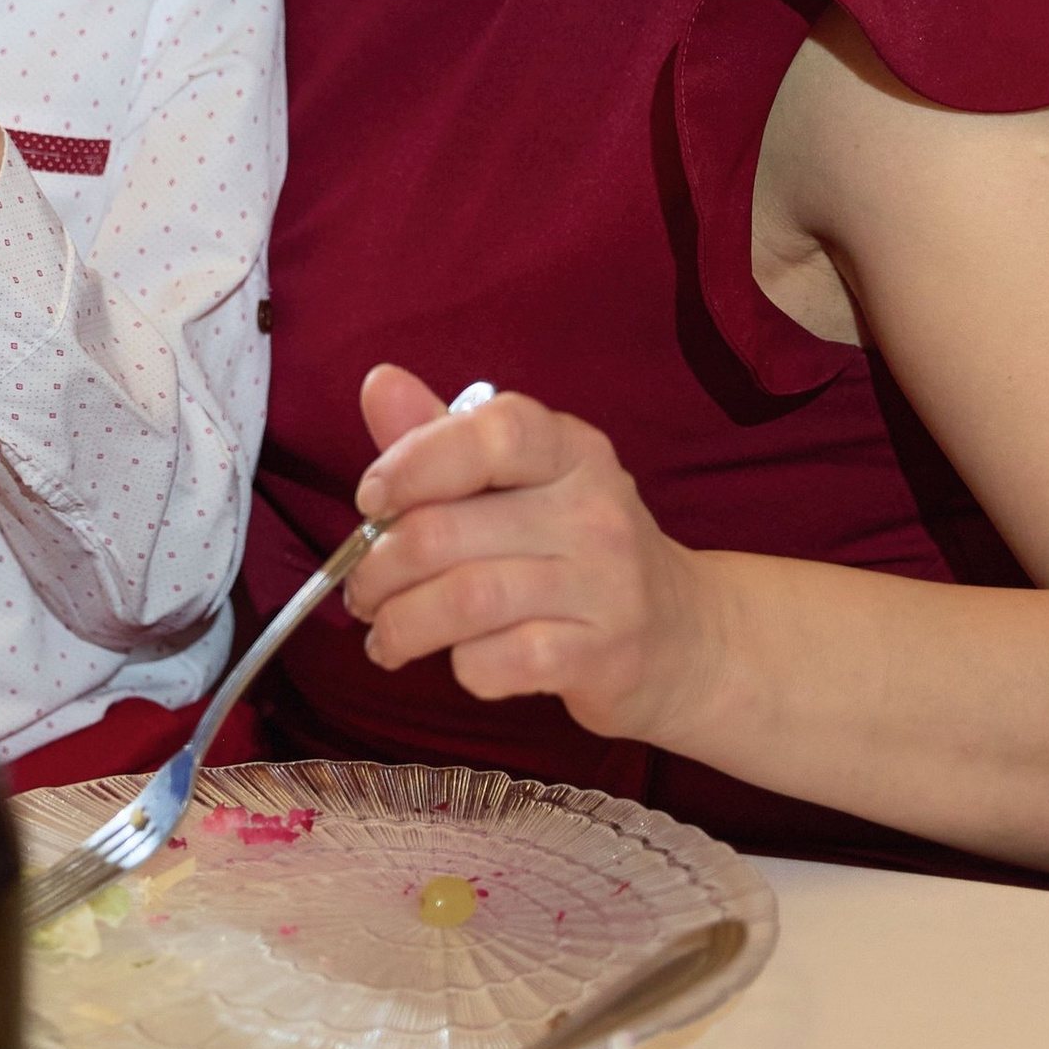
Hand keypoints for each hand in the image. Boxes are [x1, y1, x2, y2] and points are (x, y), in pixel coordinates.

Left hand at [341, 365, 719, 741]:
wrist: (686, 636)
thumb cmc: (579, 550)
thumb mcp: (523, 483)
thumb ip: (444, 438)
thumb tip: (378, 383)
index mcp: (571, 451)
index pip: (494, 434)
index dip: (415, 462)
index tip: (371, 499)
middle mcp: (595, 510)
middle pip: (447, 531)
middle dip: (379, 568)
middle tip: (362, 590)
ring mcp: (606, 586)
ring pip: (464, 600)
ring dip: (400, 623)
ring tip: (384, 634)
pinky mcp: (603, 656)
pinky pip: (498, 661)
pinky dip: (460, 666)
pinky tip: (457, 661)